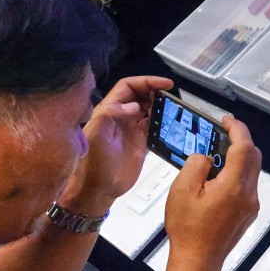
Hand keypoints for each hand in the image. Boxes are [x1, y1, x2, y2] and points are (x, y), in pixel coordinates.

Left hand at [61, 76, 173, 215]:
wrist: (99, 188)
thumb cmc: (94, 163)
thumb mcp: (97, 135)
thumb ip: (111, 114)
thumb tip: (135, 106)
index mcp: (108, 110)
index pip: (128, 87)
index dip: (146, 81)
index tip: (165, 84)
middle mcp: (120, 117)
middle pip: (140, 95)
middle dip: (155, 90)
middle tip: (172, 94)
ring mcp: (131, 129)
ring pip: (148, 109)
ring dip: (161, 104)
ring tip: (175, 106)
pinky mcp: (140, 142)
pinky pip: (154, 125)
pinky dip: (163, 121)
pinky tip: (172, 122)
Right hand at [163, 116, 260, 270]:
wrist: (197, 261)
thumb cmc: (188, 229)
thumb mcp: (182, 190)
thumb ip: (196, 164)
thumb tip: (206, 157)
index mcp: (234, 186)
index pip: (245, 148)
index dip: (238, 129)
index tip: (227, 120)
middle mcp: (249, 194)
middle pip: (254, 157)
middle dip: (240, 141)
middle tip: (222, 132)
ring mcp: (251, 205)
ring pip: (252, 171)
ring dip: (239, 158)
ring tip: (216, 154)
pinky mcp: (248, 213)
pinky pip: (247, 185)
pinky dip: (237, 173)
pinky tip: (218, 176)